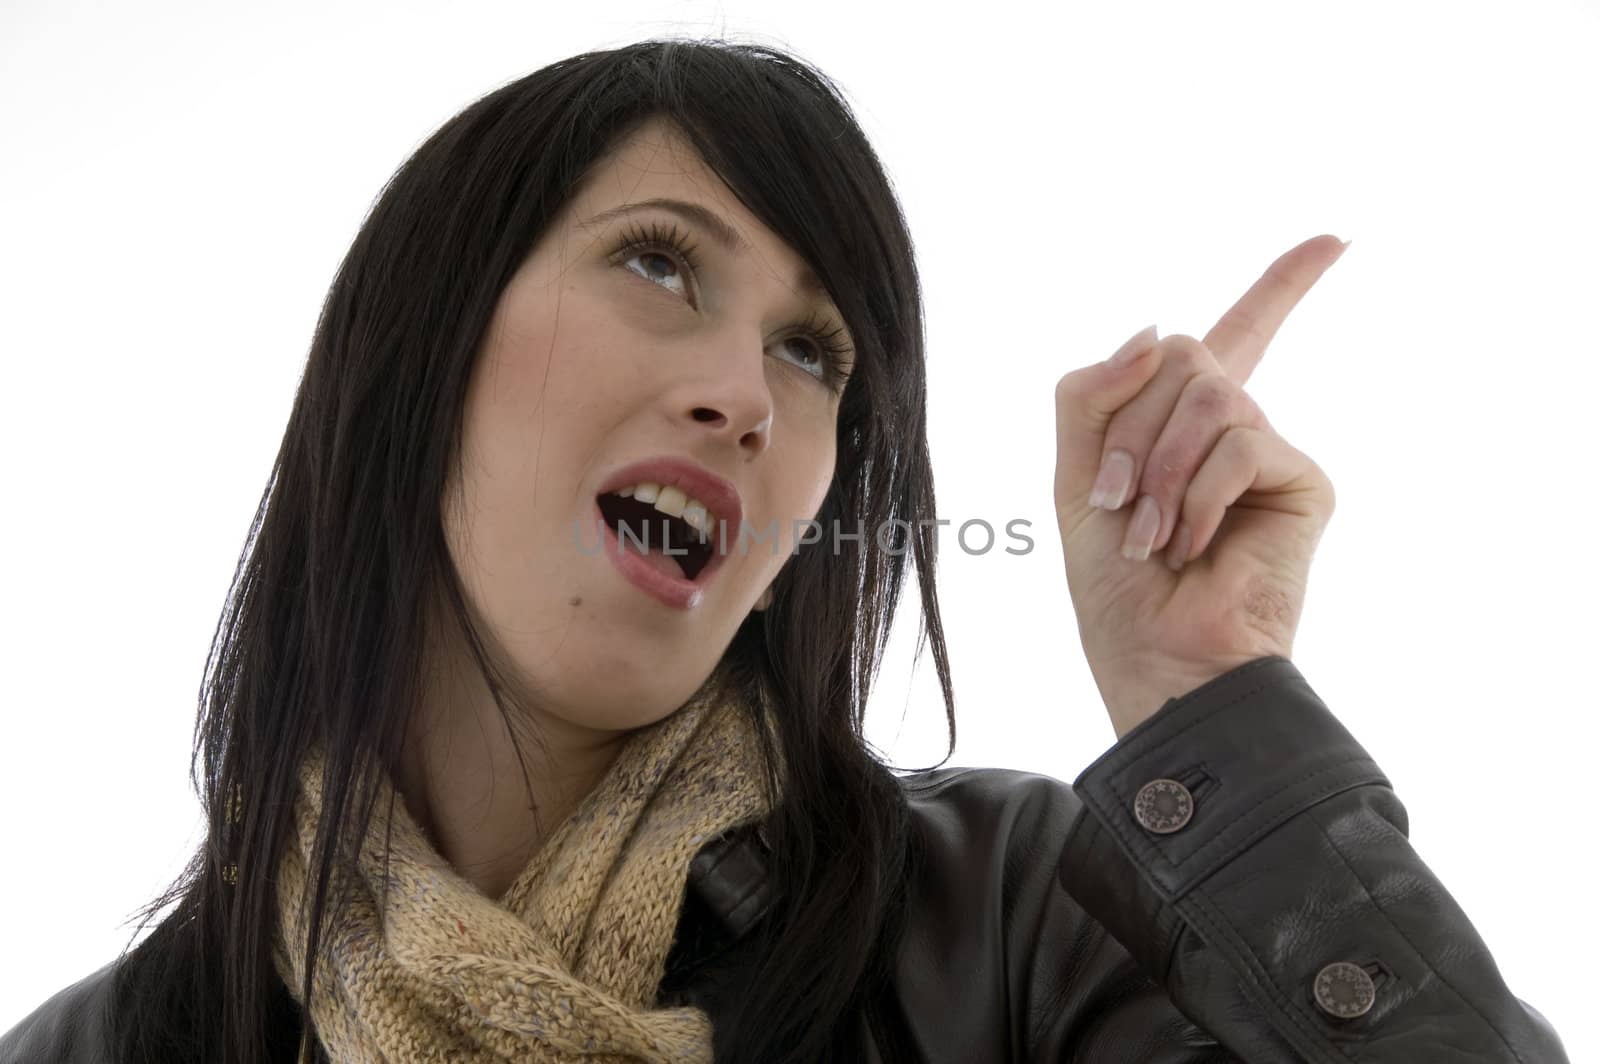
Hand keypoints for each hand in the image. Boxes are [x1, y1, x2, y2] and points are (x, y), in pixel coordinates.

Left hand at [1053, 235, 1346, 738]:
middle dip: (1130, 427)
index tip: (1337, 239)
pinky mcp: (1304, 480)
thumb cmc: (1115, 584)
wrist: (1156, 657)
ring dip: (1158, 467)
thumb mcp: (1074, 476)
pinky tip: (1193, 543)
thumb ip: (1093, 394)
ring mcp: (1271, 451)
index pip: (1238, 333)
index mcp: (1182, 422)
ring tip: (1153, 534)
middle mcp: (1235, 426)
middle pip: (1183, 350)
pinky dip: (1198, 494)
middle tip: (1118, 503)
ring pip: (1208, 392)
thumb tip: (1158, 327)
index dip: (1283, 284)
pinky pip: (1241, 440)